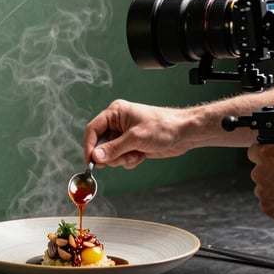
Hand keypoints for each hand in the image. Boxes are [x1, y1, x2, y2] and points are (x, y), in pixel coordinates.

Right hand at [83, 99, 197, 168]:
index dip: (89, 146)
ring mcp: (125, 134)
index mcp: (116, 113)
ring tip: (136, 154)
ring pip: (111, 153)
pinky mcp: (132, 145)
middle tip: (122, 157)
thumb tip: (96, 156)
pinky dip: (129, 160)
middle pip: (101, 144)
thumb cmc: (163, 126)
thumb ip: (114, 148)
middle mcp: (118, 123)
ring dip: (122, 158)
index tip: (91, 161)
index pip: (93, 129)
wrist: (184, 133)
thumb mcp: (135, 138)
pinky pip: (122, 157)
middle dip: (111, 155)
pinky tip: (140, 156)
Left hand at [247, 136, 273, 224]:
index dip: (263, 154)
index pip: (254, 151)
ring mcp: (261, 191)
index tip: (270, 158)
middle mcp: (259, 172)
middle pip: (259, 170)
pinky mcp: (266, 207)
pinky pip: (268, 202)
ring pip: (263, 187)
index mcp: (267, 154)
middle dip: (270, 172)